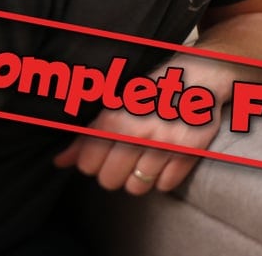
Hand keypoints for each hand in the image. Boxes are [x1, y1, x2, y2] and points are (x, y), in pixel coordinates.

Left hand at [53, 103, 219, 194]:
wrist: (200, 75)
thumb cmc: (154, 87)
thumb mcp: (117, 104)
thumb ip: (87, 134)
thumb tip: (60, 162)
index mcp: (116, 118)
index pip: (87, 164)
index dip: (92, 161)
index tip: (104, 152)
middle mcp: (139, 133)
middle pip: (108, 180)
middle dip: (114, 172)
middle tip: (125, 156)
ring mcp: (166, 144)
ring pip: (136, 187)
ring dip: (138, 178)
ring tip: (145, 160)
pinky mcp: (190, 151)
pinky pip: (166, 186)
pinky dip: (164, 178)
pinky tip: (165, 160)